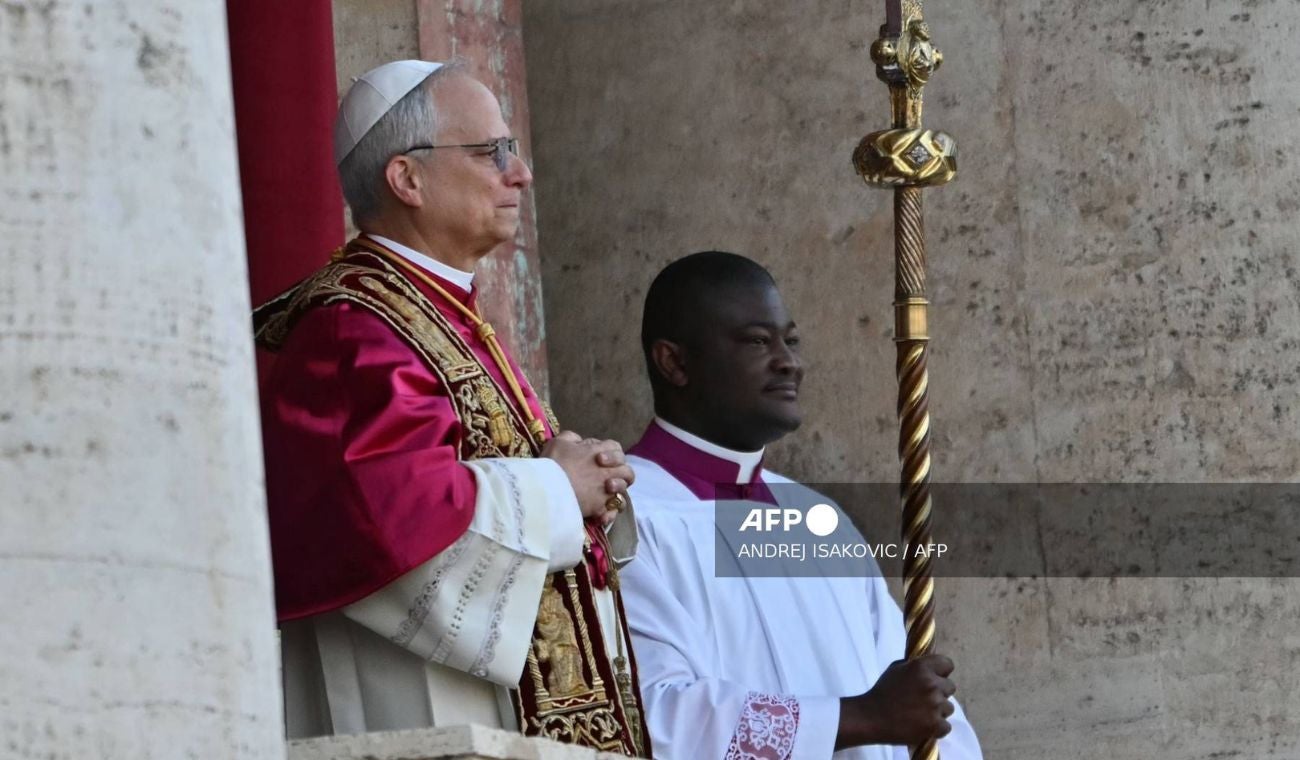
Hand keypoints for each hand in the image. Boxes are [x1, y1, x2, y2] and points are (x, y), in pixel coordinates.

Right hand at [542, 431, 634, 524]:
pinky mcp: (600, 508)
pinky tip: (601, 514)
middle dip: (620, 474)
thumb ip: (572, 438)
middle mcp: (607, 472)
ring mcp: (605, 491)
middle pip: (627, 472)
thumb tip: (579, 442)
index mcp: (599, 453)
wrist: (548, 488)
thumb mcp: (558, 442)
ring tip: (604, 496)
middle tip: (606, 478)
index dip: (610, 452)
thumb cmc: (553, 463)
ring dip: (617, 495)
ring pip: (623, 494)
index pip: (616, 448)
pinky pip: (612, 513)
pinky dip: (608, 514)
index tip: (598, 458)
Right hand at [836, 654, 955, 749]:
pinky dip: (936, 728)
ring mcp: (935, 706)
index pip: (948, 664)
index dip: (942, 671)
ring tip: (920, 714)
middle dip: (940, 692)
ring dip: (938, 711)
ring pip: (949, 708)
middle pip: (950, 687)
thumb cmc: (882, 692)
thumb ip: (915, 666)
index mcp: (922, 668)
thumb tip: (930, 667)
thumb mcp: (895, 669)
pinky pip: (946, 726)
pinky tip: (923, 726)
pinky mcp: (935, 725)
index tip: (935, 677)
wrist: (872, 718)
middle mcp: (932, 684)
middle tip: (923, 698)